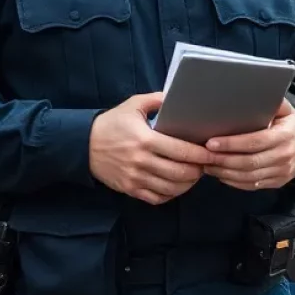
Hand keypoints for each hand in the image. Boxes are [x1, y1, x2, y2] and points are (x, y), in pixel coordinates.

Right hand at [88, 93, 212, 205]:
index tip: (211, 153)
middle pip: (179, 172)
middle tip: (206, 165)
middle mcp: (141, 161)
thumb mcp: (133, 105)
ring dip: (187, 184)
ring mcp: (135, 178)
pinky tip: (177, 186)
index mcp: (145, 139)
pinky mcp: (129, 189)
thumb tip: (178, 96)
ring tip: (195, 175)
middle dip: (198, 170)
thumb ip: (157, 100)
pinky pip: (156, 198)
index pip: (180, 151)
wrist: (83, 144)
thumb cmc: (112, 123)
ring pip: (170, 188)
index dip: (200, 154)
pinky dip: (171, 195)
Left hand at [203, 99, 294, 190]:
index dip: (232, 144)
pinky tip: (221, 175)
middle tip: (204, 156)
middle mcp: (283, 156)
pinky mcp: (276, 183)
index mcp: (284, 136)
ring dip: (225, 173)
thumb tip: (252, 93)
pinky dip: (234, 182)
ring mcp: (281, 172)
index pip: (255, 142)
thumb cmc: (292, 125)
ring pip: (248, 177)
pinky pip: (252, 185)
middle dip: (223, 160)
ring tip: (208, 165)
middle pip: (249, 162)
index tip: (212, 142)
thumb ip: (271, 103)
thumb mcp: (286, 110)